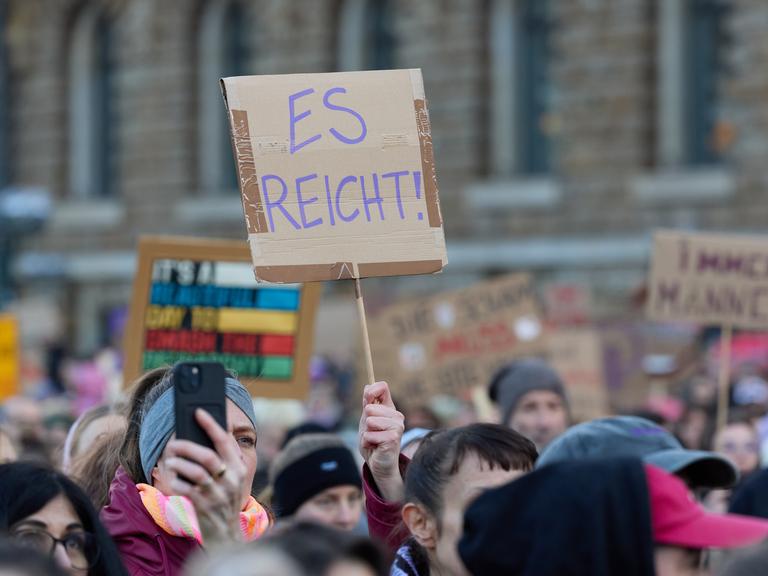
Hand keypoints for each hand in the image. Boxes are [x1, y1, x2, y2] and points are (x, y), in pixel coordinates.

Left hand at [164, 409, 246, 545]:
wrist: (225, 534)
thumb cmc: (225, 498)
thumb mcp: (233, 478)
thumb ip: (225, 458)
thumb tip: (209, 431)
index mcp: (240, 468)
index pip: (225, 440)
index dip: (211, 424)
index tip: (198, 412)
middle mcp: (231, 479)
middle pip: (207, 456)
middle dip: (187, 446)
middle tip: (173, 443)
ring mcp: (218, 494)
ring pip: (195, 471)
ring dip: (179, 464)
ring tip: (170, 461)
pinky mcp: (204, 506)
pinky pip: (185, 489)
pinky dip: (176, 482)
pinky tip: (172, 479)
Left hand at [359, 381, 404, 501]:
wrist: (378, 464)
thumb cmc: (373, 442)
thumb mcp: (366, 421)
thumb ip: (367, 405)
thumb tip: (367, 386)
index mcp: (389, 408)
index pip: (382, 387)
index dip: (371, 391)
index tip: (366, 401)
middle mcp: (396, 415)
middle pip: (370, 407)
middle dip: (365, 422)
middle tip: (371, 433)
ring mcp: (397, 426)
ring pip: (370, 421)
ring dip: (366, 434)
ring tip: (373, 440)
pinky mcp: (394, 438)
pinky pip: (370, 435)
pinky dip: (367, 442)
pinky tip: (375, 447)